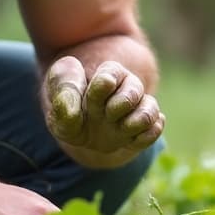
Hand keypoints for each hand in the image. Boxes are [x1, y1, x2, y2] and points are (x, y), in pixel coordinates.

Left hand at [44, 57, 164, 168]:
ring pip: (151, 110)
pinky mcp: (142, 130)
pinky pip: (155, 130)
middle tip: (105, 114)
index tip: (100, 86)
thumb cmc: (69, 103)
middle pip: (134, 91)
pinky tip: (130, 140)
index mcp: (106, 75)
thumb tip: (71, 112)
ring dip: (136, 122)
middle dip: (119, 105)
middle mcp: (126, 89)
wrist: (79, 124)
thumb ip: (63, 99)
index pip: (111, 73)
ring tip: (122, 128)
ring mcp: (137, 110)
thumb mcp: (59, 98)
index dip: (104, 83)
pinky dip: (146, 137)